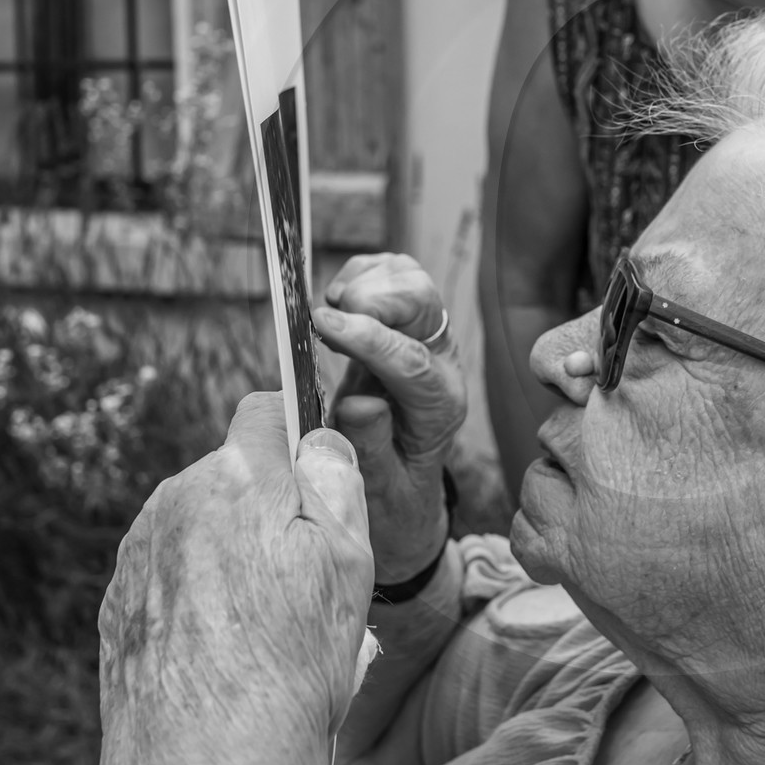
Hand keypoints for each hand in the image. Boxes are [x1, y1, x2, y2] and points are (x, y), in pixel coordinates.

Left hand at [96, 394, 372, 764]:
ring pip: (204, 531)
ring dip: (237, 559)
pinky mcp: (118, 612)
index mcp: (234, 477)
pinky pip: (174, 582)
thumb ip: (336, 482)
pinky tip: (232, 657)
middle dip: (273, 511)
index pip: (266, 411)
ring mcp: (137, 558)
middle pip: (236, 478)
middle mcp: (172, 503)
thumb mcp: (350, 562)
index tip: (322, 476)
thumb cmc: (290, 669)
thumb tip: (318, 441)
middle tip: (312, 582)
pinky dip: (204, 604)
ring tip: (273, 635)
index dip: (301, 434)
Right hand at [312, 253, 465, 582]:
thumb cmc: (386, 490)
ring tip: (330, 313)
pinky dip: (361, 274)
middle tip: (325, 318)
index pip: (412, 361)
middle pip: (423, 304)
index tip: (322, 325)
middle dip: (373, 300)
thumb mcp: (377, 488)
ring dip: (366, 283)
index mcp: (440, 408)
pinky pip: (394, 273)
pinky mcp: (408, 318)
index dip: (366, 338)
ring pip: (412, 279)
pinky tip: (337, 302)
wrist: (400, 483)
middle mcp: (442, 364)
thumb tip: (361, 403)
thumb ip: (370, 447)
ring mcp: (428, 336)